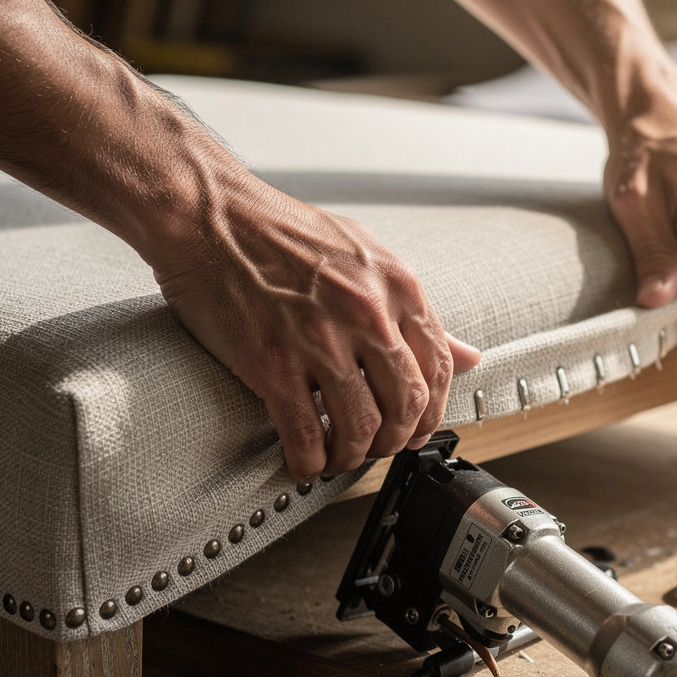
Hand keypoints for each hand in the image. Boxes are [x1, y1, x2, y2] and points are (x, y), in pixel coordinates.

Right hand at [153, 175, 479, 481]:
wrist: (208, 214)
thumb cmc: (279, 230)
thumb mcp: (365, 254)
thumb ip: (414, 310)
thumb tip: (468, 353)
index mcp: (396, 286)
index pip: (440, 368)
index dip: (433, 412)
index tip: (418, 428)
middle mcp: (367, 314)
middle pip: (407, 406)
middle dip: (396, 440)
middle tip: (378, 447)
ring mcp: (320, 341)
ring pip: (361, 429)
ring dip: (352, 456)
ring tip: (338, 456)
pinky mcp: (274, 364)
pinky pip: (306, 435)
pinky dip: (310, 462)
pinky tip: (305, 461)